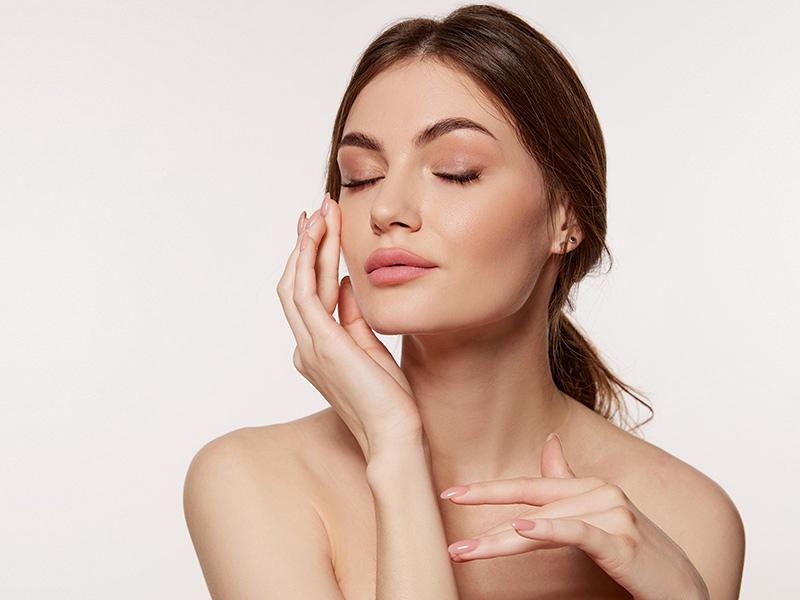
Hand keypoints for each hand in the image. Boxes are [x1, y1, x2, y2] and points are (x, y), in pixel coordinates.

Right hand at [276, 191, 422, 460]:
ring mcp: (309, 346)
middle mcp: (305, 347)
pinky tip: (319, 236)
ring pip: (296, 283)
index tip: (321, 229)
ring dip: (307, 245)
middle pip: (296, 283)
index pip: (308, 295)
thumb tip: (349, 283)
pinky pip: (306, 293)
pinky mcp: (321, 344)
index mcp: (315, 349)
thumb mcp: (370, 347)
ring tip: (320, 212)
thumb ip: (353, 316)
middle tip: (317, 209)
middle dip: (306, 244)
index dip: (312, 260)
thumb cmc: (389, 398)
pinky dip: (309, 261)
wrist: (395, 433)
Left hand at [439, 433, 709, 599]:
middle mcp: (602, 492)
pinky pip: (578, 533)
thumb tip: (550, 442)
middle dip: (485, 519)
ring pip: (545, 522)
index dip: (490, 490)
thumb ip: (570, 486)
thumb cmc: (640, 559)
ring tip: (466, 551)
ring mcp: (615, 514)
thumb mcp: (599, 519)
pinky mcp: (624, 542)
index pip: (530, 486)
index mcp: (591, 487)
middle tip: (449, 536)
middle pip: (531, 505)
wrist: (687, 593)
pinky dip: (549, 530)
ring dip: (501, 540)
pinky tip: (523, 530)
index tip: (450, 493)